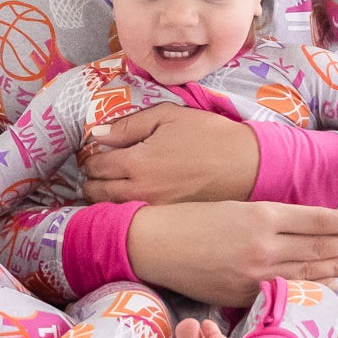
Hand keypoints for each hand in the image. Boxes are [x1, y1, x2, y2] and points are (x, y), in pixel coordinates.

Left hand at [81, 105, 259, 204]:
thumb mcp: (168, 116)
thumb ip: (129, 125)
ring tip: (103, 191)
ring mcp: (155, 210)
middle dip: (90, 184)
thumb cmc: (208, 135)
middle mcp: (141, 191)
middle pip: (99, 193)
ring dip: (103, 201)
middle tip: (90, 177)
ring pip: (114, 210)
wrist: (246, 164)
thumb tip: (98, 135)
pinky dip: (125, 212)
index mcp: (137, 162)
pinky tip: (128, 203)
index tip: (91, 157)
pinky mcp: (169, 221)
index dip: (90, 161)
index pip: (97, 166)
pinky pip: (136, 219)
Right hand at [127, 201, 337, 307]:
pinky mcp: (245, 296)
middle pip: (317, 248)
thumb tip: (301, 227)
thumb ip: (268, 218)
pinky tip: (325, 286)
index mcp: (261, 216)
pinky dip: (309, 287)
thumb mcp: (234, 207)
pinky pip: (286, 291)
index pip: (314, 221)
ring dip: (336, 269)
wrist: (155, 244)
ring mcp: (256, 275)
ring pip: (307, 272)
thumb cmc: (189, 218)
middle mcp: (264, 246)